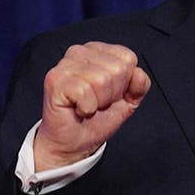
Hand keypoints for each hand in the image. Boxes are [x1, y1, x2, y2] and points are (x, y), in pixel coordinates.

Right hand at [34, 42, 150, 170]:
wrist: (73, 144)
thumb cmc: (95, 120)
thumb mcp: (127, 101)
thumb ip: (139, 85)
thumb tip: (138, 74)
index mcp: (97, 51)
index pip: (128, 58)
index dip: (124, 84)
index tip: (108, 95)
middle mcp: (79, 52)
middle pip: (117, 69)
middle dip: (112, 94)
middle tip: (96, 103)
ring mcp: (65, 64)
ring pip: (101, 79)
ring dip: (98, 103)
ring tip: (87, 106)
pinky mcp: (55, 80)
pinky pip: (84, 92)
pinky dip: (86, 108)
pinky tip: (76, 109)